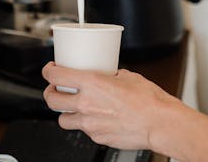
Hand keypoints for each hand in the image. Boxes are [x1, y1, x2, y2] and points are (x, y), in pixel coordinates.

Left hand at [42, 61, 180, 149]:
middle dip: (50, 93)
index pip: (55, 76)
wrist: (160, 123)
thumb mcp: (127, 76)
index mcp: (91, 84)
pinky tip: (96, 118)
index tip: (50, 69)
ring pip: (62, 119)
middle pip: (51, 99)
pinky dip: (86, 124)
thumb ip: (110, 76)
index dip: (48, 71)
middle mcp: (86, 104)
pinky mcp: (97, 137)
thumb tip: (108, 75)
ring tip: (73, 107)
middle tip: (55, 89)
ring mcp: (89, 123)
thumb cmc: (149, 100)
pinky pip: (84, 130)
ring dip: (65, 112)